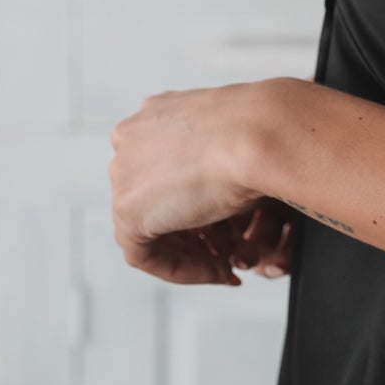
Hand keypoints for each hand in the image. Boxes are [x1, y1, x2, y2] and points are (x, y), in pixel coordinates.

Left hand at [109, 80, 278, 284]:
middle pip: (156, 200)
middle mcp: (132, 140)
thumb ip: (215, 155)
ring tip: (230, 265)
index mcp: (155, 114)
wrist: (261, 132)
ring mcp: (124, 174)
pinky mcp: (128, 211)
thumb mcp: (234, 136)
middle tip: (228, 250)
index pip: (166, 171)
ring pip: (150, 229)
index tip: (226, 222)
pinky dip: (184, 269)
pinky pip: (146, 255)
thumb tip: (222, 186)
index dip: (197, 204)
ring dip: (193, 254)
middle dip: (194, 232)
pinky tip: (219, 270)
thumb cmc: (260, 128)